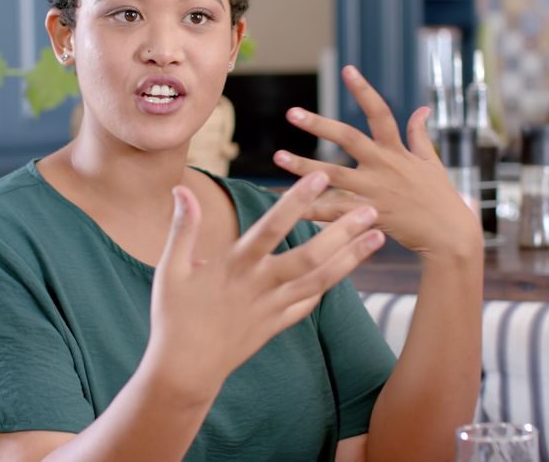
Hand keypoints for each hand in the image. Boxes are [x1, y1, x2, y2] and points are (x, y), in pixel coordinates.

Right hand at [143, 171, 384, 400]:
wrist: (184, 371)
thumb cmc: (173, 317)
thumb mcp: (171, 269)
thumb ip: (183, 228)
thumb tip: (181, 188)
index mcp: (235, 266)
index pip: (272, 227)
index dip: (297, 201)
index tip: (321, 177)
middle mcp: (259, 286)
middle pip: (309, 256)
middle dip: (343, 232)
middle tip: (372, 208)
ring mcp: (272, 308)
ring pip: (320, 281)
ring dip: (351, 258)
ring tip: (378, 237)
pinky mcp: (276, 326)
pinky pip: (308, 304)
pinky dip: (327, 285)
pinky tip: (347, 268)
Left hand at [272, 65, 481, 260]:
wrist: (450, 235)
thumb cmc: (440, 197)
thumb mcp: (432, 161)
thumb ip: (420, 134)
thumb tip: (422, 108)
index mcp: (397, 150)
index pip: (380, 113)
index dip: (364, 90)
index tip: (347, 69)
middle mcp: (384, 166)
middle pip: (348, 139)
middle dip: (320, 125)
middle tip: (291, 113)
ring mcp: (375, 191)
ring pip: (333, 175)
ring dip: (304, 166)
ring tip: (278, 157)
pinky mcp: (370, 215)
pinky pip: (336, 213)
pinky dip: (314, 210)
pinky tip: (292, 206)